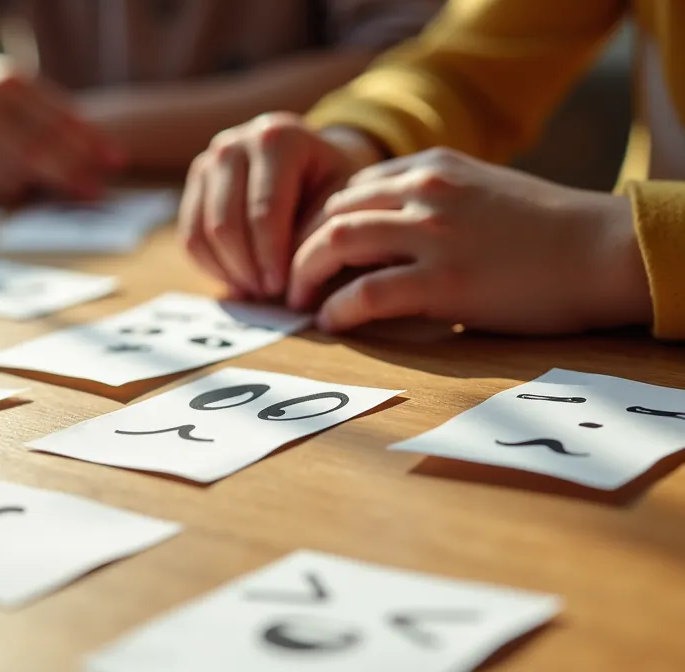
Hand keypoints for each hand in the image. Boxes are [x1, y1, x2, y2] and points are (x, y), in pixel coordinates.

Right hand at [0, 53, 125, 202]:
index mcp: (5, 83)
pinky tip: (24, 190)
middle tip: (97, 190)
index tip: (116, 162)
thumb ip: (47, 112)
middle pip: (39, 147)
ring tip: (75, 194)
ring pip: (15, 171)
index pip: (57, 117)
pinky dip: (12, 190)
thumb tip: (98, 150)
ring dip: (47, 186)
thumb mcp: (10, 87)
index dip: (90, 142)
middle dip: (73, 171)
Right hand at [179, 113, 379, 298]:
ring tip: (253, 291)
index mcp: (278, 139)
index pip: (265, 210)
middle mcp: (235, 143)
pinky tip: (237, 280)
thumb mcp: (341, 200)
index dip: (271, 256)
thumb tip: (293, 282)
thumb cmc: (331, 184)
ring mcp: (209, 161)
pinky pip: (189, 235)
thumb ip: (319, 233)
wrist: (310, 161)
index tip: (283, 289)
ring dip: (227, 270)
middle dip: (246, 267)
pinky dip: (210, 265)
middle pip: (226, 222)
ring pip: (202, 231)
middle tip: (266, 294)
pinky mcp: (195, 181)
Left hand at [287, 148, 652, 333]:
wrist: (600, 251)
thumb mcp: (477, 191)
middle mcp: (425, 190)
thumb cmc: (542, 230)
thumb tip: (372, 236)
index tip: (301, 252)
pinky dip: (337, 308)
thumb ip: (426, 201)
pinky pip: (365, 292)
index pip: (347, 188)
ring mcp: (434, 233)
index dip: (313, 223)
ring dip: (304, 275)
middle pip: (330, 212)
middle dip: (297, 248)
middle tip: (285, 281)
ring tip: (297, 301)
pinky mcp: (444, 281)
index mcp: (430, 166)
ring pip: (335, 242)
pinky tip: (330, 322)